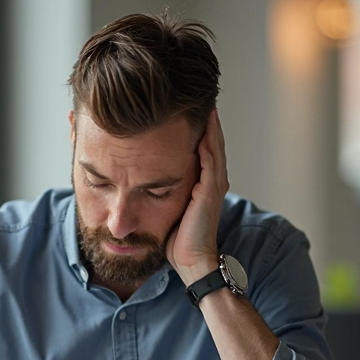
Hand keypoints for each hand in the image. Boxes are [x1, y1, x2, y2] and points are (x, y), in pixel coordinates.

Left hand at [167, 110, 229, 285]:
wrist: (191, 261)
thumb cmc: (178, 241)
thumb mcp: (168, 208)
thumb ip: (165, 191)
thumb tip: (145, 179)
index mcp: (203, 184)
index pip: (203, 149)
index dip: (199, 130)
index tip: (188, 109)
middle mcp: (212, 182)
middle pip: (211, 143)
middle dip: (207, 121)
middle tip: (202, 98)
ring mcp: (213, 186)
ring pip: (214, 147)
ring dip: (211, 126)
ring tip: (206, 104)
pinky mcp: (210, 192)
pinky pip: (210, 161)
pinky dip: (208, 143)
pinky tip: (205, 127)